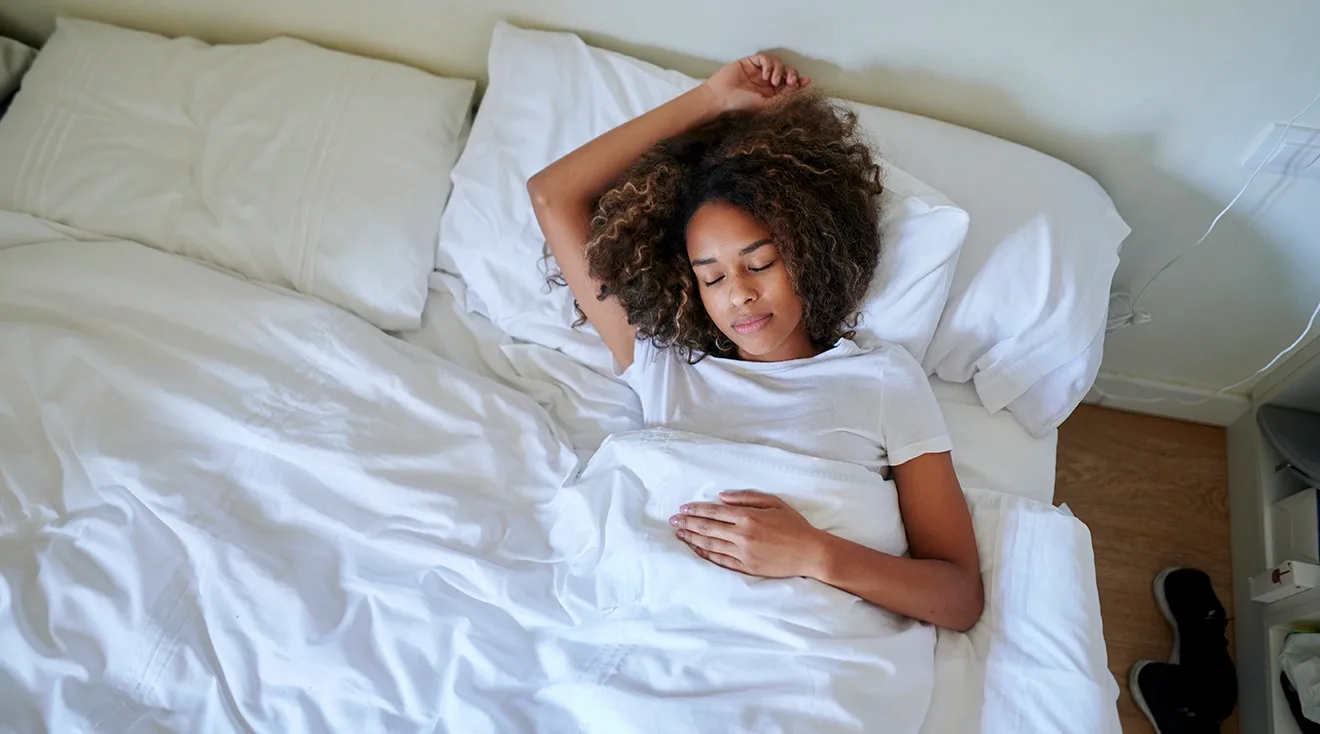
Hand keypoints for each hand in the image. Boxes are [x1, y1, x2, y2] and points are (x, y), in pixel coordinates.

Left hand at [669, 490, 827, 577]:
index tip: (683, 508)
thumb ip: (746, 497)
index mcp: (748, 516)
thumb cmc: (794, 525)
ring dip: (692, 538)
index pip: (714, 512)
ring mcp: (743, 553)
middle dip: (687, 523)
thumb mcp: (774, 502)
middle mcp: (742, 535)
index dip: (696, 509)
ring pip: (710, 544)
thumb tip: (721, 497)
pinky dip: (705, 554)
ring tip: (679, 533)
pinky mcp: (746, 567)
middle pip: (707, 527)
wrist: (810, 552)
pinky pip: (720, 560)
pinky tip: (696, 548)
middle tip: (672, 520)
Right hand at [703, 53, 809, 112]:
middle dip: (792, 75)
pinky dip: (768, 64)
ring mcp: (758, 71)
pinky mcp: (750, 63)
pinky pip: (765, 58)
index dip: (799, 82)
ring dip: (779, 71)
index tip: (807, 81)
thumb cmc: (740, 106)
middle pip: (786, 72)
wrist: (721, 98)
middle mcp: (766, 82)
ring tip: (773, 80)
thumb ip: (781, 98)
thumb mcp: (766, 105)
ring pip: (778, 64)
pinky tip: (765, 74)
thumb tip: (798, 90)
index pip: (789, 85)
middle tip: (791, 81)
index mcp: (771, 94)